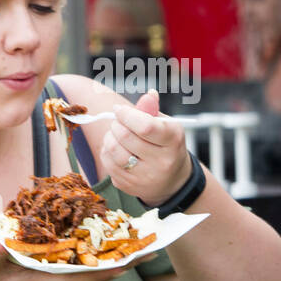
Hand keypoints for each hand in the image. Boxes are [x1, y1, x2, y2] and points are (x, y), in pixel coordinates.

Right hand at [0, 240, 132, 280]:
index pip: (82, 279)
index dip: (105, 273)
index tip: (127, 265)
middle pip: (97, 275)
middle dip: (123, 264)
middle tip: (151, 250)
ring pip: (94, 272)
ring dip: (117, 261)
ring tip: (140, 247)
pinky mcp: (56, 276)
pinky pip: (85, 268)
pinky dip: (101, 259)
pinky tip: (111, 248)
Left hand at [99, 89, 190, 207]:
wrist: (173, 181)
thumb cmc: (167, 145)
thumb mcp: (167, 125)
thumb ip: (153, 110)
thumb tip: (149, 94)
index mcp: (173, 141)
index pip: (145, 126)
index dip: (127, 114)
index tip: (120, 109)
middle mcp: (161, 162)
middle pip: (125, 136)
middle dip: (116, 123)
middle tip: (118, 120)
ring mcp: (144, 177)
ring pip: (113, 150)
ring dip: (109, 136)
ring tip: (116, 133)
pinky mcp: (129, 186)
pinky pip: (108, 163)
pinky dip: (107, 151)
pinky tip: (115, 148)